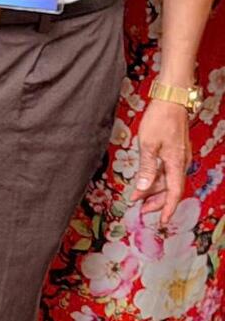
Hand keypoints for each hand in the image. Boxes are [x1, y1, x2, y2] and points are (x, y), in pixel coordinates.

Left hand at [130, 98, 192, 221]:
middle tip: (140, 210)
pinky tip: (145, 181)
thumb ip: (147, 169)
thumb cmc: (160, 120)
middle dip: (156, 201)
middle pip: (171, 188)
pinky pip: (167, 170)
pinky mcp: (176, 150)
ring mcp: (179, 156)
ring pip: (168, 180)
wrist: (172, 99)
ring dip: (154, 190)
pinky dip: (156, 178)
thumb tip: (142, 189)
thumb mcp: (148, 146)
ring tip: (138, 198)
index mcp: (177, 163)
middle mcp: (181, 161)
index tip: (161, 221)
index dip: (167, 208)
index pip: (174, 192)